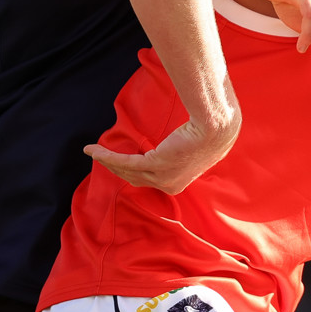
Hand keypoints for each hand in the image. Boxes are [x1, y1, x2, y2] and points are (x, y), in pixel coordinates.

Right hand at [84, 110, 240, 194]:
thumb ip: (181, 148)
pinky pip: (125, 162)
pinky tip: (94, 150)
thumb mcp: (194, 146)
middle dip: (115, 169)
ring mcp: (162, 177)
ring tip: (93, 152)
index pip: (148, 181)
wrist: (217, 127)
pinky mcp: (156, 164)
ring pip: (127, 171)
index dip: (131, 173)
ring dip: (107, 162)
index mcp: (178, 182)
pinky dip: (107, 156)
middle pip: (134, 179)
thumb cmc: (210, 131)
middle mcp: (169, 184)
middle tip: (100, 157)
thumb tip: (177, 138)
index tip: (119, 164)